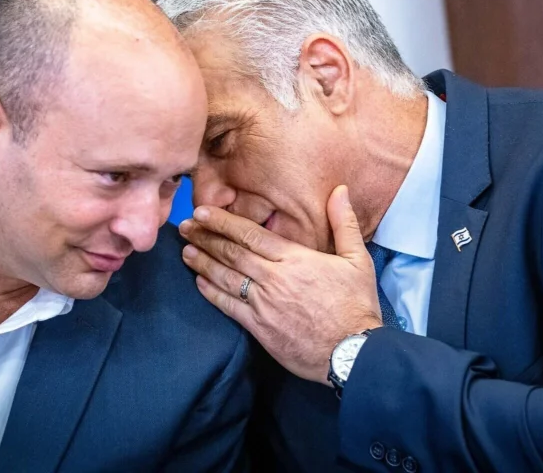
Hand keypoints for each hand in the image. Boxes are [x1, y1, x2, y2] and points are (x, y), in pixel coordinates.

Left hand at [178, 185, 382, 383]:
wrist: (352, 352)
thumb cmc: (356, 305)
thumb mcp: (357, 259)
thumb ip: (344, 223)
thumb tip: (339, 190)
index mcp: (294, 258)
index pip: (250, 234)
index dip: (223, 222)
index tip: (202, 212)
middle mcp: (273, 278)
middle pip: (231, 253)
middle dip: (205, 237)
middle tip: (184, 226)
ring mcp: (263, 304)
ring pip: (225, 278)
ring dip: (202, 262)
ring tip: (186, 250)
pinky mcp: (259, 328)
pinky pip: (229, 307)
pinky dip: (211, 293)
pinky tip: (199, 282)